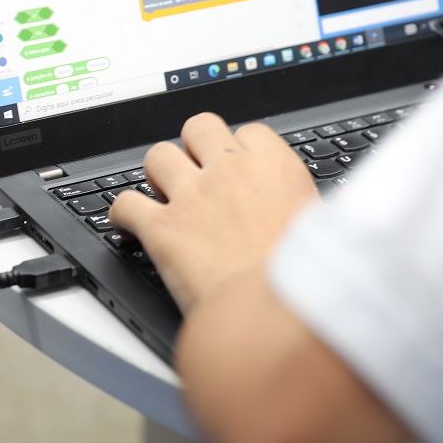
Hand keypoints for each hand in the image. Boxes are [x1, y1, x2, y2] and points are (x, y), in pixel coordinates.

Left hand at [109, 112, 317, 313]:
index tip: (239, 168)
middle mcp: (230, 172)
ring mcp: (193, 196)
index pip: (250, 132)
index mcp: (275, 168)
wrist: (277, 316)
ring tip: (163, 195)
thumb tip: (319, 203)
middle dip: (194, 146)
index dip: (241, 149)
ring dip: (158, 174)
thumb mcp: (322, 230)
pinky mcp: (162, 228)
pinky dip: (121, 215)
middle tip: (197, 172)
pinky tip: (128, 227)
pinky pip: (125, 203)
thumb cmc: (305, 280)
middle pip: (199, 127)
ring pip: (157, 155)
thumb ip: (310, 205)